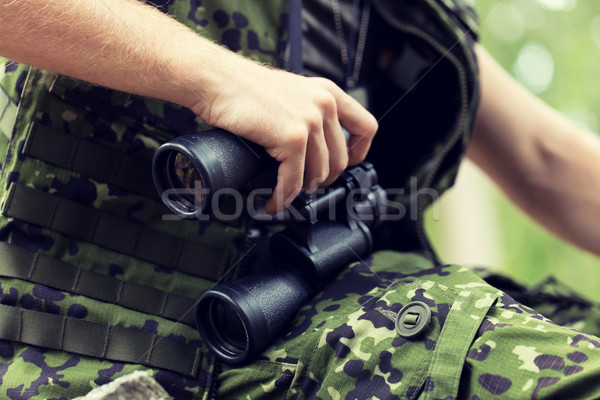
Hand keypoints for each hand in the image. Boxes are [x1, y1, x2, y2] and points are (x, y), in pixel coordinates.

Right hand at [190, 58, 377, 213]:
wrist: (216, 80)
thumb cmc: (244, 88)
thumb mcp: (291, 93)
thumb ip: (308, 112)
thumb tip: (313, 147)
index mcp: (329, 93)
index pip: (366, 127)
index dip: (358, 153)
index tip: (344, 165)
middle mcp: (324, 105)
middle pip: (340, 161)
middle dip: (321, 180)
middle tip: (302, 186)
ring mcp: (309, 122)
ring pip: (318, 174)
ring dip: (300, 192)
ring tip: (284, 195)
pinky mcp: (291, 138)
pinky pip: (294, 181)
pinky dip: (283, 197)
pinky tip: (273, 201)